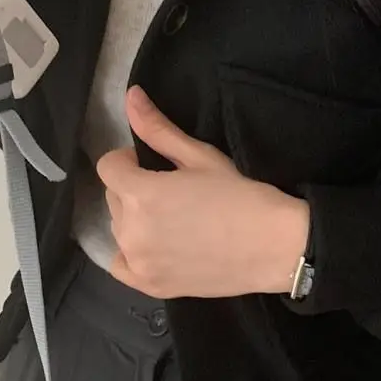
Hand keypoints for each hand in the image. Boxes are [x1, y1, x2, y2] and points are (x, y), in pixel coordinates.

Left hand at [96, 86, 310, 298]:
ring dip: (135, 219)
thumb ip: (158, 129)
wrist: (272, 246)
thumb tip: (131, 95)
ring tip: (173, 220)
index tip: (152, 164)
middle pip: (114, 198)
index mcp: (141, 193)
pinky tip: (158, 246)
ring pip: (119, 229)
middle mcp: (131, 230)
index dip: (128, 160)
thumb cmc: (240, 195)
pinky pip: (121, 265)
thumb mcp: (200, 156)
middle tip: (171, 192)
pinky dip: (132, 253)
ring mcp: (139, 262)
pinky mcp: (150, 285)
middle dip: (133, 189)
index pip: (108, 167)